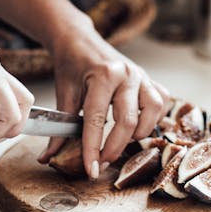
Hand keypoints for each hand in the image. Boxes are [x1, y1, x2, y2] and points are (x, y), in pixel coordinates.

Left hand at [38, 15, 170, 178]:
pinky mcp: (149, 78)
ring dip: (138, 133)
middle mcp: (127, 73)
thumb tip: (48, 158)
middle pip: (128, 121)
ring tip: (121, 140)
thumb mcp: (64, 95)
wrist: (80, 40)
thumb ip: (60, 128)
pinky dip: (153, 118)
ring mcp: (141, 75)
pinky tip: (138, 124)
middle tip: (103, 161)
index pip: (98, 119)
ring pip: (152, 112)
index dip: (93, 148)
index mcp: (103, 75)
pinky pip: (162, 102)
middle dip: (115, 147)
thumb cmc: (72, 66)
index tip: (91, 170)